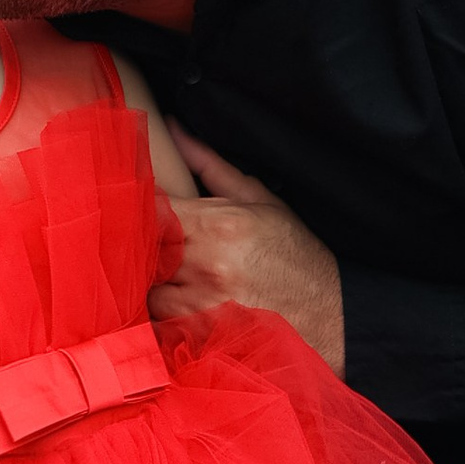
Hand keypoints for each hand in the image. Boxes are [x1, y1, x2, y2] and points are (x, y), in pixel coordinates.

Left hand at [152, 136, 345, 371]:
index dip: (136, 206)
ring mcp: (200, 305)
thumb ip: (210, 165)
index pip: (149, 209)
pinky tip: (178, 299)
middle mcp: (204, 266)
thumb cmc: (294, 255)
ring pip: (144, 286)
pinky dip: (161, 308)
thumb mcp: (260, 200)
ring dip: (148, 277)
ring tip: (166, 271)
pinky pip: (158, 319)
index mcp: (217, 225)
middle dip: (139, 242)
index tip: (135, 205)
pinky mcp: (199, 335)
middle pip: (139, 248)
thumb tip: (174, 128)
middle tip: (145, 239)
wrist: (329, 315)